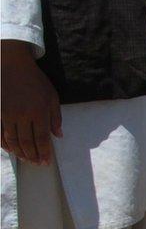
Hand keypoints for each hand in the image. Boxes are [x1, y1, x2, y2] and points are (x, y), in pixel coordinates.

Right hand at [1, 40, 61, 164]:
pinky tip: (9, 149)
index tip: (46, 162)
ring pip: (12, 139)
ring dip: (19, 152)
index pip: (42, 138)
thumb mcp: (52, 96)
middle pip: (27, 142)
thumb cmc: (35, 80)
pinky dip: (4, 143)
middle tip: (36, 163)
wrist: (12, 64)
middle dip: (32, 155)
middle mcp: (22, 114)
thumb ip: (56, 117)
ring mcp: (7, 113)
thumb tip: (58, 136)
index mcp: (39, 111)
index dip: (44, 152)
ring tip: (25, 159)